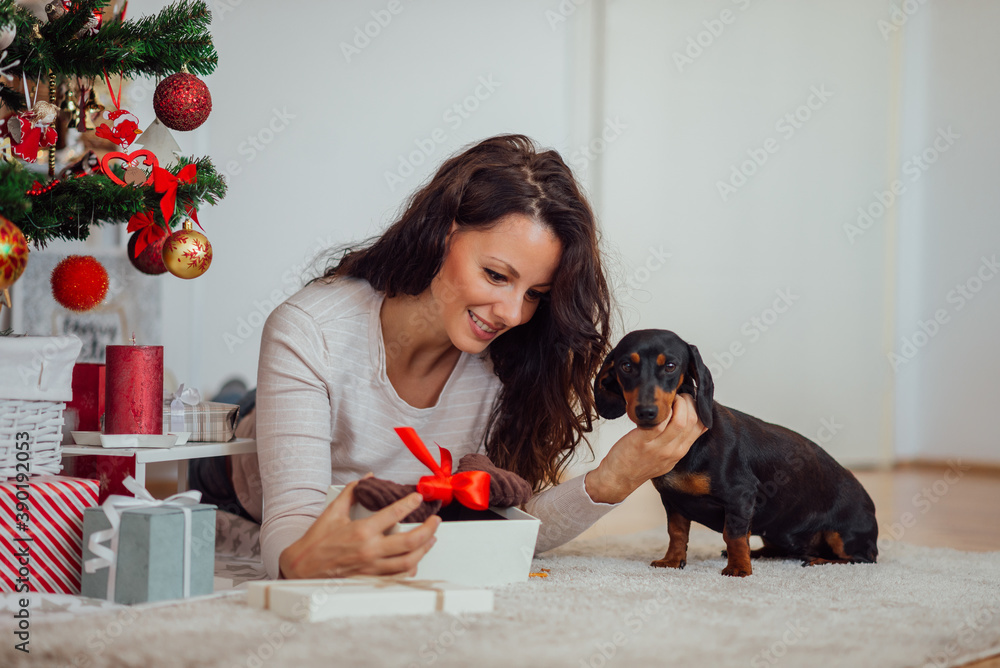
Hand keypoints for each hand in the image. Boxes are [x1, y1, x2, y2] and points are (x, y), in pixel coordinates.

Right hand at [278, 476, 440, 578]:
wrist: (302, 568)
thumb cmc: (316, 541)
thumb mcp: (333, 512)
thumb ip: (352, 492)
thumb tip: (367, 477)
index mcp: (361, 532)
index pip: (394, 514)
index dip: (410, 503)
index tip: (418, 497)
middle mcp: (370, 551)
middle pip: (411, 542)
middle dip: (429, 529)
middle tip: (435, 520)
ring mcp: (372, 567)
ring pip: (409, 561)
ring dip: (425, 549)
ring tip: (431, 539)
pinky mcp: (371, 578)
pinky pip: (398, 576)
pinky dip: (410, 568)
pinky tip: (415, 559)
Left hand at [585, 393, 706, 503]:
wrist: (619, 479)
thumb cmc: (640, 464)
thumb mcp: (667, 457)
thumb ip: (678, 441)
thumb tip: (690, 422)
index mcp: (680, 451)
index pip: (701, 425)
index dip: (698, 407)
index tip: (688, 400)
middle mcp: (672, 450)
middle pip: (692, 420)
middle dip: (688, 401)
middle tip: (677, 395)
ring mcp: (658, 447)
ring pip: (679, 421)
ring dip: (676, 403)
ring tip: (667, 399)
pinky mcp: (641, 442)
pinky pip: (657, 424)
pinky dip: (659, 413)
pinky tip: (654, 409)